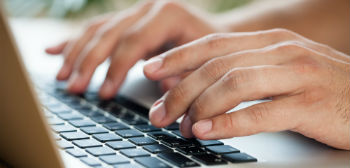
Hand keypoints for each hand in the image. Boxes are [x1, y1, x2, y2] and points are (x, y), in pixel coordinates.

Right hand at [45, 0, 219, 97]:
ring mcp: (135, 11)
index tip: (105, 93)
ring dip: (76, 54)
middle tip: (75, 88)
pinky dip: (74, 42)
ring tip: (63, 78)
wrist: (214, 33)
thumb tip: (160, 96)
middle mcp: (148, 7)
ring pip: (98, 30)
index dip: (115, 69)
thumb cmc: (209, 49)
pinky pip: (96, 29)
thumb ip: (180, 78)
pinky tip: (54, 51)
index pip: (133, 42)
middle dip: (89, 63)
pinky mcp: (127, 19)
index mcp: (168, 14)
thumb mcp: (201, 63)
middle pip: (110, 34)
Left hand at [144, 28, 349, 149]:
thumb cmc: (318, 88)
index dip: (178, 57)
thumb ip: (241, 71)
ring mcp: (297, 76)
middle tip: (159, 113)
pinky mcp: (310, 104)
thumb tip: (196, 84)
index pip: (213, 43)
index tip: (151, 71)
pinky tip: (206, 131)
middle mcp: (281, 52)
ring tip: (181, 126)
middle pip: (217, 66)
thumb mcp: (278, 71)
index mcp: (269, 42)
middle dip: (181, 90)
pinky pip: (260, 113)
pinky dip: (228, 123)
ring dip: (200, 106)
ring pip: (234, 85)